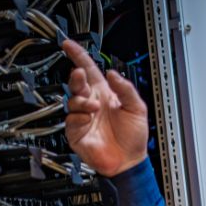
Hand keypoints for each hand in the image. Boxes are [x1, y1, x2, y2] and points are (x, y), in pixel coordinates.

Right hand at [62, 40, 148, 176]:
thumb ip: (126, 89)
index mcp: (104, 94)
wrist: (130, 160)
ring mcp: (83, 117)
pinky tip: (89, 119)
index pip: (89, 70)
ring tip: (94, 107)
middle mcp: (92, 103)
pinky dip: (79, 117)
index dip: (78, 56)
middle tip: (79, 75)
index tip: (68, 45)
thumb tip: (113, 74)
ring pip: (72, 100)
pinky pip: (71, 120)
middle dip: (76, 77)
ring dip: (82, 101)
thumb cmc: (134, 137)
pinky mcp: (77, 132)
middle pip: (77, 83)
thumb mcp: (137, 108)